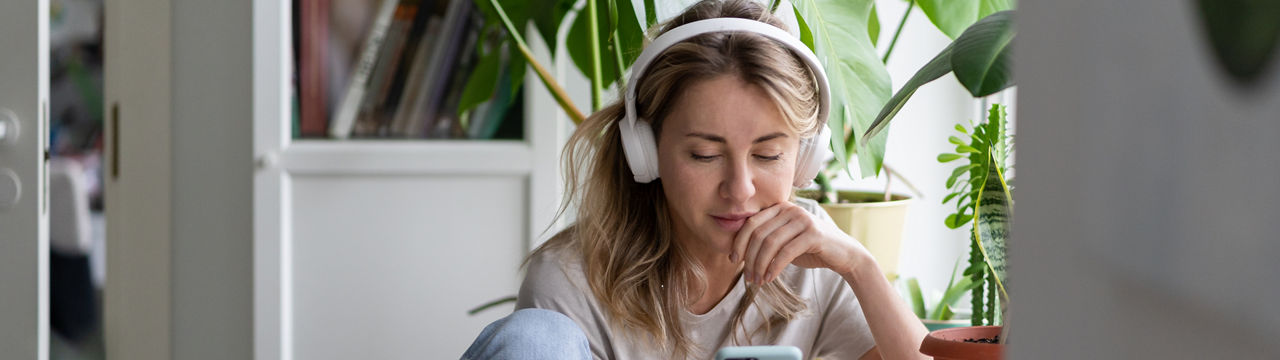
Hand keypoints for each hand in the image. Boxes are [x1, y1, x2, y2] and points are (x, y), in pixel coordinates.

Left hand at [730, 202, 868, 283]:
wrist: (843, 254)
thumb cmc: (810, 249)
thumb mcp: (784, 241)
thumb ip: (766, 240)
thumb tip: (738, 252)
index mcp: (781, 207)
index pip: (751, 223)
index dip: (739, 242)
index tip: (733, 260)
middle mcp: (791, 209)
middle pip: (758, 233)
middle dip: (749, 257)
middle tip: (747, 276)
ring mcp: (803, 219)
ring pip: (770, 243)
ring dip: (760, 265)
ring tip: (757, 280)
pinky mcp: (813, 234)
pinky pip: (786, 252)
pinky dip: (774, 267)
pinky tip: (770, 278)